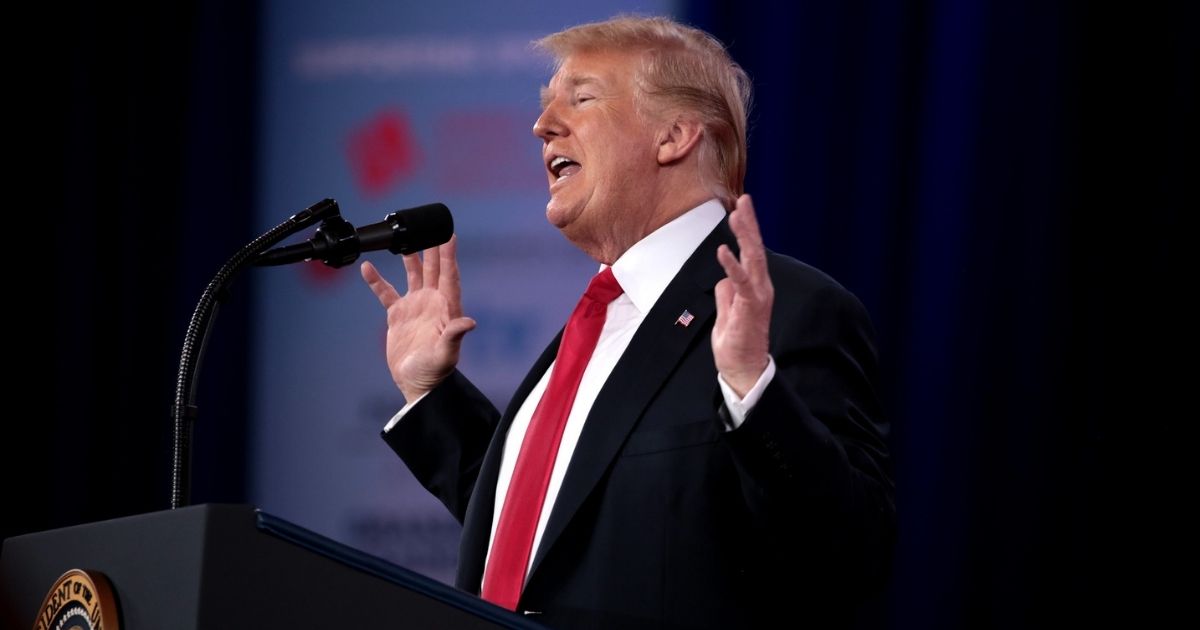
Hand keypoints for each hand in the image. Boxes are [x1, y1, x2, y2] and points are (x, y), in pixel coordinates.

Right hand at [360, 235, 475, 401]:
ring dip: (409, 257)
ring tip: (403, 238)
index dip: (449, 255)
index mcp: (446, 308)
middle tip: (430, 226)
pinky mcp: (398, 315)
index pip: (449, 275)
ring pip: (412, 275)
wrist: (416, 384)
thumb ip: (455, 335)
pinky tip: (368, 268)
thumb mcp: (446, 353)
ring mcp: (415, 307)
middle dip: (432, 248)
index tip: (450, 235)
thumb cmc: (435, 371)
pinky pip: (386, 293)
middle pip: (432, 269)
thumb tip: (470, 322)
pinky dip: (377, 281)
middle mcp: (432, 303)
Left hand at [713, 194, 772, 397]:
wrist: (743, 369)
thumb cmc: (736, 343)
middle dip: (749, 223)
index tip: (741, 208)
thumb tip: (724, 280)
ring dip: (744, 236)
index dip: (747, 230)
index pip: (751, 253)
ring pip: (752, 259)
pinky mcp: (750, 308)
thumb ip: (727, 294)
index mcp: (755, 287)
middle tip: (744, 200)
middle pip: (755, 249)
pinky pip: (740, 282)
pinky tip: (722, 251)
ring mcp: (758, 297)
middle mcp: (761, 287)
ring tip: (737, 215)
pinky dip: (731, 266)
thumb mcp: (726, 312)